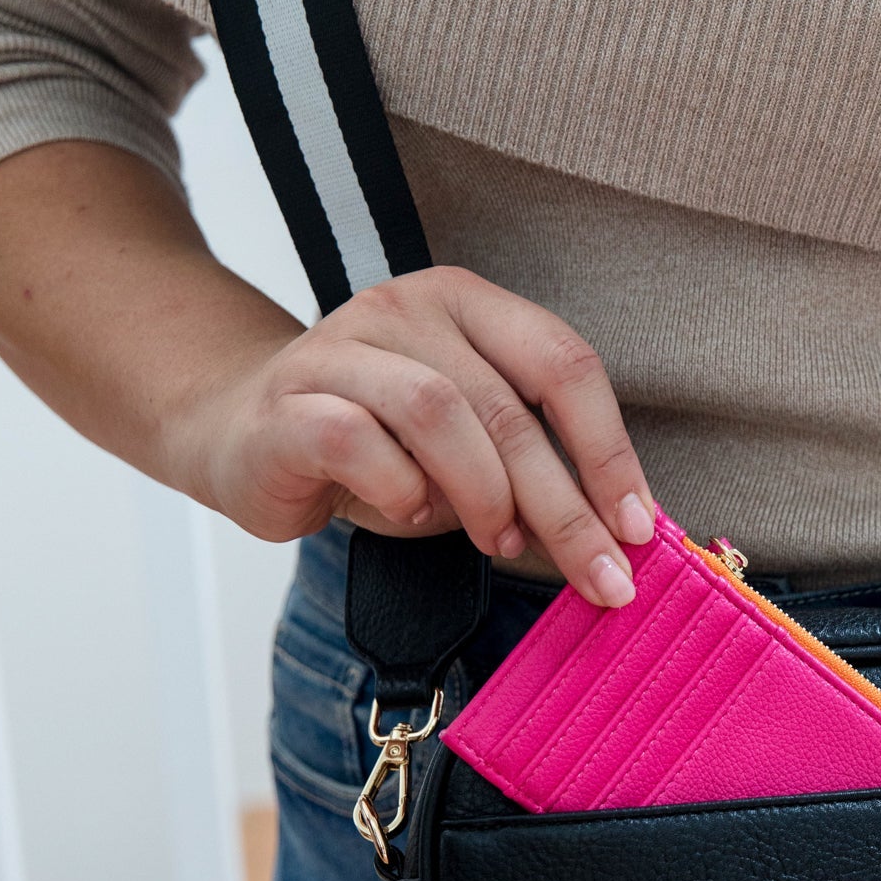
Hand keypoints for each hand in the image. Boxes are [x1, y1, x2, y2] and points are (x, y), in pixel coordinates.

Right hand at [179, 264, 654, 604]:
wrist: (241, 432)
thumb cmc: (376, 445)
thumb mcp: (471, 451)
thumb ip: (537, 474)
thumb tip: (620, 541)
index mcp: (467, 305)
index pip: (563, 362)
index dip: (610, 449)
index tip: (639, 529)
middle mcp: (406, 309)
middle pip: (509, 404)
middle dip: (565, 503)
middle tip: (600, 575)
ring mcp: (341, 347)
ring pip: (438, 411)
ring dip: (485, 494)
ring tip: (498, 542)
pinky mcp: (288, 402)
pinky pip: (357, 441)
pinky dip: (399, 490)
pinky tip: (410, 514)